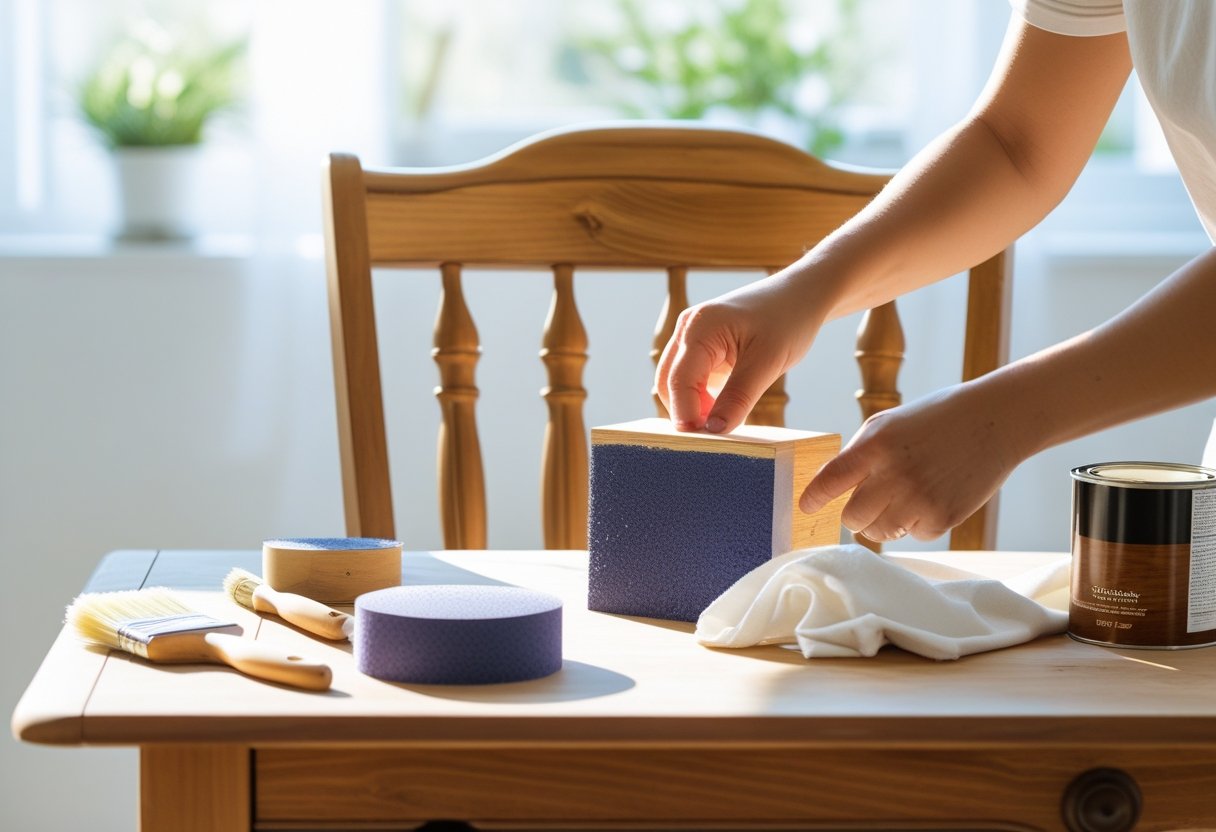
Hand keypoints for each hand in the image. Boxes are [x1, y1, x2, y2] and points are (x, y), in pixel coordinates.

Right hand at [655, 273, 824, 432]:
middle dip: (687, 412)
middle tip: (715, 438)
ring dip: (693, 406)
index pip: (678, 381)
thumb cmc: (788, 320)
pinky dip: (700, 398)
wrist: (801, 295)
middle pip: (668, 383)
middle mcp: (687, 330)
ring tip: (722, 423)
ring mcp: (691, 337)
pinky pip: (690, 378)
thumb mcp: (768, 362)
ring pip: (676, 383)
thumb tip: (714, 431)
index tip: (704, 442)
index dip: (686, 414)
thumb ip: (739, 397)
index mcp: (700, 328)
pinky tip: (723, 409)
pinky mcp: (701, 347)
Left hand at [799, 383, 1024, 541]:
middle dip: (856, 513)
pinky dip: (919, 523)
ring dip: (884, 522)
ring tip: (905, 497)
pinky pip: (913, 535)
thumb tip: (827, 487)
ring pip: (878, 533)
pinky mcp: (942, 517)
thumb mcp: (888, 424)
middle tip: (871, 501)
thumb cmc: (934, 420)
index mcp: (875, 445)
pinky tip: (934, 496)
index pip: (829, 481)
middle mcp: (893, 474)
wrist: (995, 420)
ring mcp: (918, 499)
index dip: (813, 498)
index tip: (806, 507)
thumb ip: (858, 454)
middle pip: (851, 518)